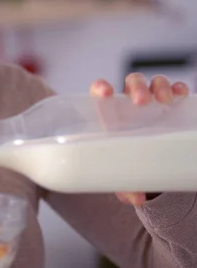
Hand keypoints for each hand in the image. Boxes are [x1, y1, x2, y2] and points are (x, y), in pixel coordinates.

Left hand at [90, 73, 189, 206]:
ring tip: (165, 99)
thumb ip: (124, 183)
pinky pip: (175, 89)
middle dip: (137, 87)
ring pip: (153, 82)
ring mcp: (151, 99)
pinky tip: (182, 93)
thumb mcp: (122, 169)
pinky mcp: (170, 104)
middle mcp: (129, 101)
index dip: (101, 87)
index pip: (99, 91)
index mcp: (110, 112)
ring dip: (159, 86)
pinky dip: (179, 88)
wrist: (145, 155)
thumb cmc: (126, 156)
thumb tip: (135, 199)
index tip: (106, 92)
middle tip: (142, 102)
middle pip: (131, 83)